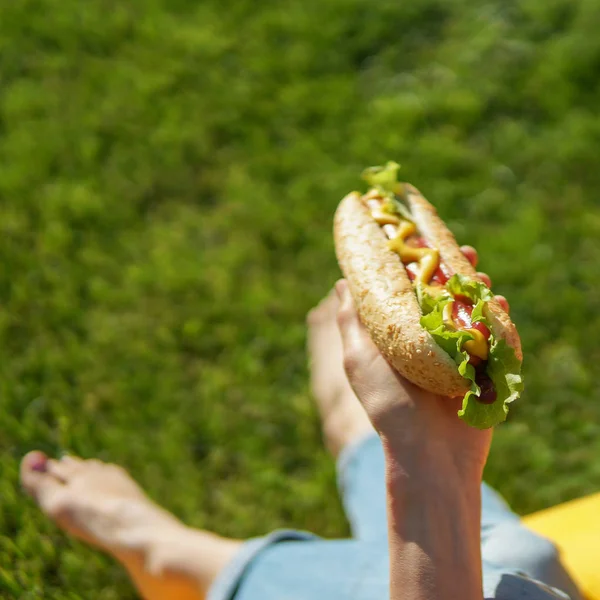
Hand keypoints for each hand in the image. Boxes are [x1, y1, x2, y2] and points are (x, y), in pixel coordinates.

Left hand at [335, 246, 501, 478]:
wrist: (427, 453)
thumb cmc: (387, 403)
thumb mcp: (359, 357)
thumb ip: (351, 320)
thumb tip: (341, 282)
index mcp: (401, 334)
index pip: (411, 290)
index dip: (419, 265)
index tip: (425, 242)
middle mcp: (430, 340)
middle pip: (446, 295)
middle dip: (456, 272)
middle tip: (464, 252)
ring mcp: (459, 353)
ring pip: (473, 311)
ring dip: (479, 289)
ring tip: (481, 277)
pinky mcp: (484, 368)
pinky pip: (495, 336)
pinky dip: (499, 317)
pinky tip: (498, 302)